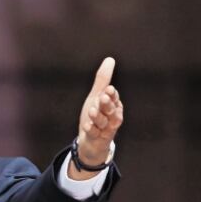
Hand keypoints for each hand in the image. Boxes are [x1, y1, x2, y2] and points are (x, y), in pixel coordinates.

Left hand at [72, 57, 124, 176]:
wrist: (91, 141)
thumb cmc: (95, 115)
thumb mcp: (96, 96)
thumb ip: (103, 80)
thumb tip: (110, 59)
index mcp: (113, 106)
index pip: (114, 99)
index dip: (112, 95)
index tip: (108, 89)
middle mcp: (111, 118)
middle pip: (111, 111)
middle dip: (107, 104)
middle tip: (102, 96)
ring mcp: (105, 130)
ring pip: (104, 123)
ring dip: (98, 117)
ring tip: (92, 110)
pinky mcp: (97, 140)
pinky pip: (95, 135)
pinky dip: (92, 130)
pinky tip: (86, 126)